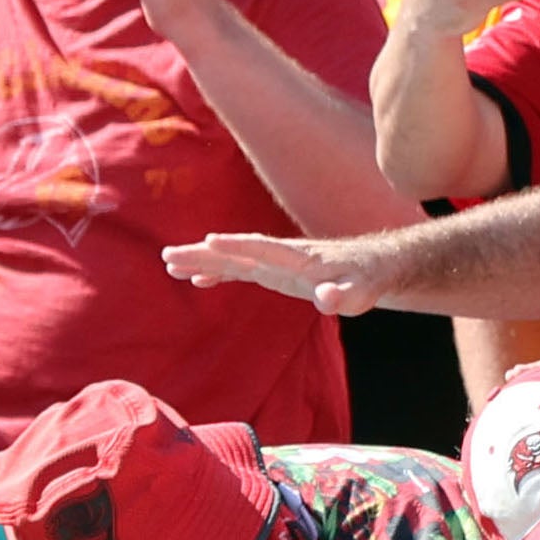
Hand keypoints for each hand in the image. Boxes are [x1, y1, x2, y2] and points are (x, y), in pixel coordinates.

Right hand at [165, 231, 402, 315]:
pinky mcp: (273, 272)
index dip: (238, 245)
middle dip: (203, 253)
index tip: (210, 241)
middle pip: (236, 252)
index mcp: (298, 257)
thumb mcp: (359, 293)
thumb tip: (328, 299)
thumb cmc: (366, 282)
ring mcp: (274, 263)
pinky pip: (239, 270)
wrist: (371, 268)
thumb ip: (342, 295)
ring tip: (170, 265)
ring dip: (202, 261)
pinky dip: (218, 273)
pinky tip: (196, 279)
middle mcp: (280, 255)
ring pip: (232, 259)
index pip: (263, 247)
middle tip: (169, 256)